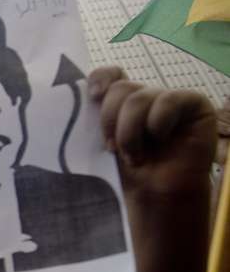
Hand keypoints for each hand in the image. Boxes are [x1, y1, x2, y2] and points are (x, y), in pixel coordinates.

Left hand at [90, 66, 215, 198]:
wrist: (156, 196)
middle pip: (120, 88)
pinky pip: (168, 101)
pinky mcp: (193, 104)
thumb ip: (93, 121)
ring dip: (130, 132)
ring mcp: (169, 98)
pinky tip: (161, 140)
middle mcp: (145, 97)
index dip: (101, 78)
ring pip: (138, 98)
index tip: (93, 97)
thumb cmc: (128, 174)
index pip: (110, 75)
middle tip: (112, 149)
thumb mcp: (103, 145)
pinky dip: (158, 123)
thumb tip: (78, 98)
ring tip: (135, 157)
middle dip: (110, 121)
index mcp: (121, 103)